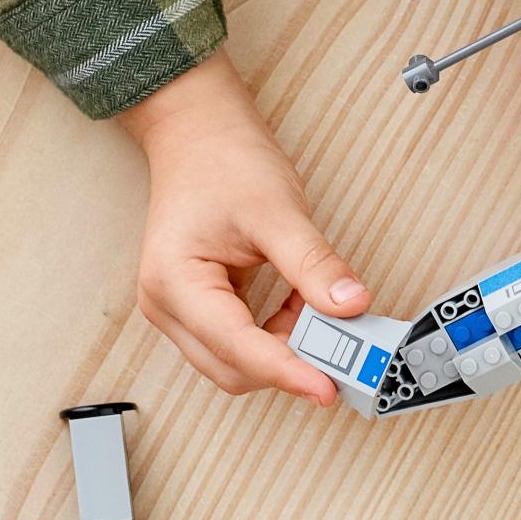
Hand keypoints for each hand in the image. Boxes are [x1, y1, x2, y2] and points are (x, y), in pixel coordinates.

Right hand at [119, 52, 370, 402]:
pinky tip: (301, 302)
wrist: (198, 134)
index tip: (328, 386)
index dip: (287, 372)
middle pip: (235, 369)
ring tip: (318, 306)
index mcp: (175, 283)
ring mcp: (179, 310)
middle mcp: (168, 306)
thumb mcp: (278, 211)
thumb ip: (314, 264)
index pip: (237, 348)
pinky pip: (242, 342)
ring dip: (285, 347)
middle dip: (290, 363)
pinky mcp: (199, 308)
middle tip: (346, 348)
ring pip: (238, 362)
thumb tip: (352, 306)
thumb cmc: (223, 162)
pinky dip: (278, 333)